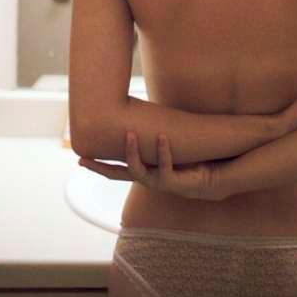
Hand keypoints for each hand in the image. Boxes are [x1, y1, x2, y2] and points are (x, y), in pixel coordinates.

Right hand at [77, 131, 222, 200]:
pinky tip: (162, 136)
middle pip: (118, 174)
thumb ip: (157, 134)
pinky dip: (163, 151)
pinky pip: (166, 167)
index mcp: (145, 171)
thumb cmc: (193, 159)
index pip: (116, 168)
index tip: (79, 157)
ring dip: (132, 152)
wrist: (216, 176)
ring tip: (129, 134)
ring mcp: (159, 182)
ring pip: (138, 170)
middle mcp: (148, 178)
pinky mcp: (175, 183)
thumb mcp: (171, 145)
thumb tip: (146, 113)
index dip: (99, 164)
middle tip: (84, 157)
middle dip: (101, 167)